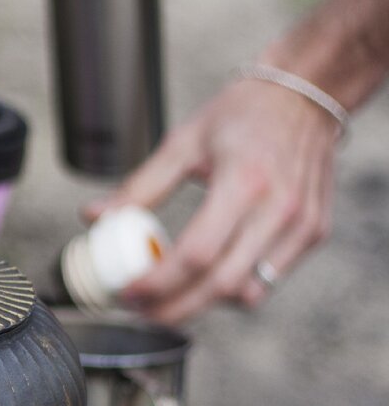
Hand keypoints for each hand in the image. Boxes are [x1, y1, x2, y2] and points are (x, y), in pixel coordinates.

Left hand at [83, 79, 338, 324]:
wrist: (307, 95)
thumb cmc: (243, 115)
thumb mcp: (182, 143)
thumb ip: (139, 187)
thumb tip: (93, 216)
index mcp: (243, 182)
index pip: (197, 254)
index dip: (159, 283)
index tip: (127, 292)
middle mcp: (279, 208)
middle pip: (222, 285)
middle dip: (175, 308)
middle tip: (140, 310)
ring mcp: (302, 224)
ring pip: (248, 292)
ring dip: (204, 304)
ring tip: (168, 297)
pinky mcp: (313, 233)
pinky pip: (268, 279)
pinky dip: (233, 289)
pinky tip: (205, 279)